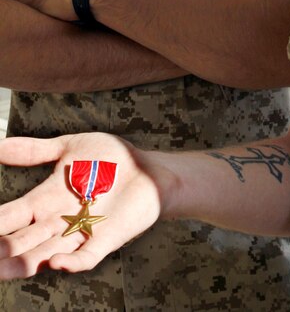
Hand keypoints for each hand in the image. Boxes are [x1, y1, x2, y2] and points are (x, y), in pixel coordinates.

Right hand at [0, 133, 164, 278]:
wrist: (148, 167)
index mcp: (45, 200)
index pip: (9, 217)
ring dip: (23, 263)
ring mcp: (81, 233)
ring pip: (45, 254)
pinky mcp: (107, 239)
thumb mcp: (69, 148)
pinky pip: (86, 257)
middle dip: (2, 249)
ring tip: (0, 268)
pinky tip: (55, 263)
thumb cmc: (110, 159)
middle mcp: (57, 221)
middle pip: (21, 241)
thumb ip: (34, 151)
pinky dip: (71, 262)